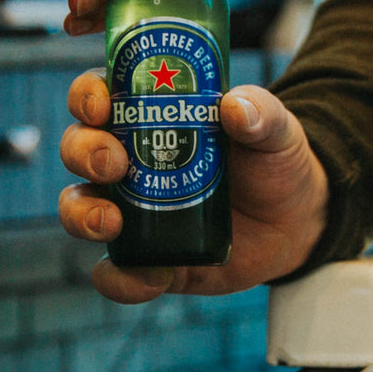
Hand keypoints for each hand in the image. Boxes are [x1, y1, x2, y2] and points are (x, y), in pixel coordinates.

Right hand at [58, 80, 329, 301]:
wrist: (295, 219)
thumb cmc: (273, 160)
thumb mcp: (275, 129)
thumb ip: (261, 113)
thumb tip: (235, 107)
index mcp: (151, 114)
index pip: (100, 93)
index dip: (86, 93)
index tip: (100, 103)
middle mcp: (129, 158)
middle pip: (78, 146)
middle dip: (83, 152)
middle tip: (113, 164)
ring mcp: (131, 209)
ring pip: (78, 206)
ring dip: (81, 214)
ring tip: (112, 222)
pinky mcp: (144, 257)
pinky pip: (112, 272)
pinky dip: (119, 279)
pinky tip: (152, 277)